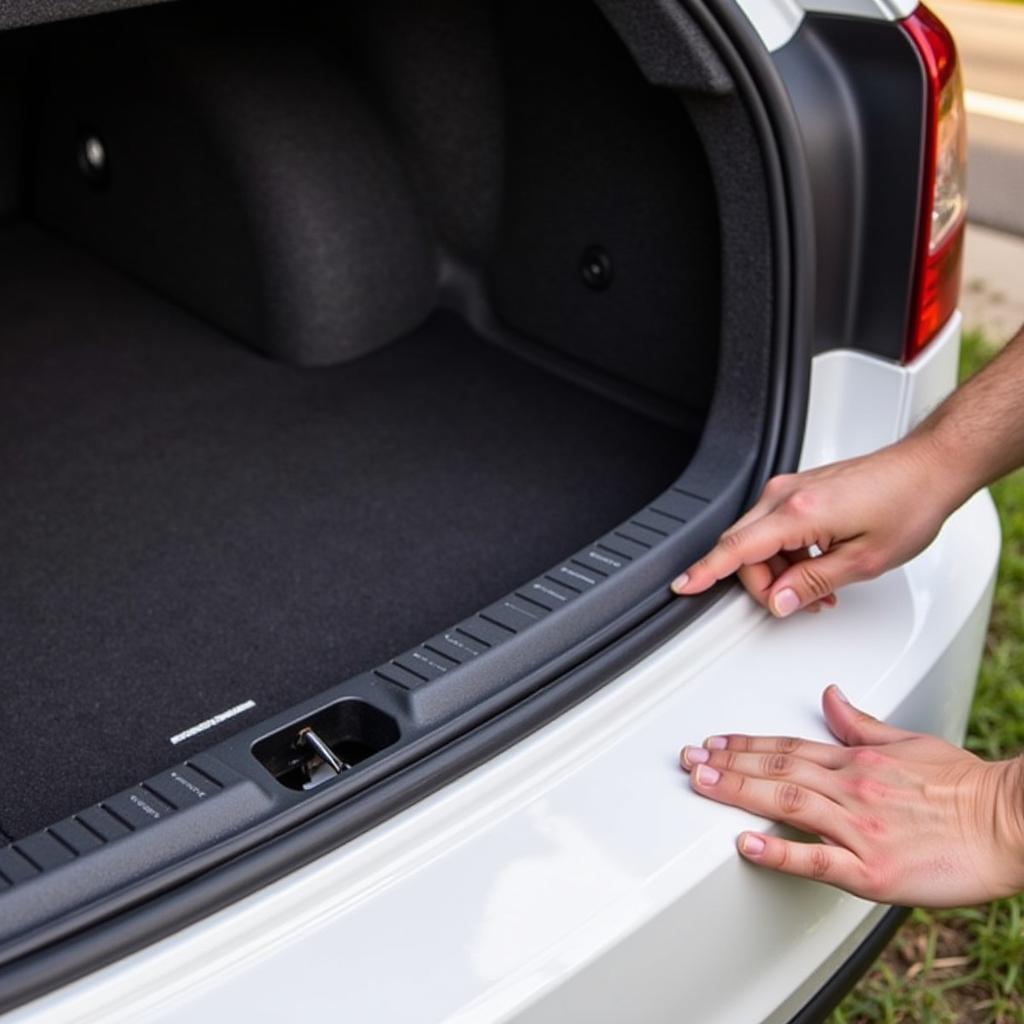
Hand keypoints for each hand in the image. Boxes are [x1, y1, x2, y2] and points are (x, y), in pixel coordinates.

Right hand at [671, 436, 957, 616]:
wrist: (928, 468)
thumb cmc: (908, 504)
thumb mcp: (865, 560)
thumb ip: (814, 583)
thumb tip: (780, 601)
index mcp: (799, 513)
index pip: (737, 549)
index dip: (705, 571)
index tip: (683, 585)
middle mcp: (786, 495)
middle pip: (743, 549)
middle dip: (763, 584)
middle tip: (799, 604)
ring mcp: (791, 488)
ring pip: (758, 540)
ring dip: (778, 571)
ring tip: (820, 589)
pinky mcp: (799, 489)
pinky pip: (774, 528)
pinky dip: (786, 553)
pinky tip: (816, 566)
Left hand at [679, 686, 1023, 906]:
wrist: (1012, 823)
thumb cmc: (966, 786)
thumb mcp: (909, 741)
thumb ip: (861, 722)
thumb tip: (830, 695)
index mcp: (859, 760)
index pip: (787, 746)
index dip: (745, 744)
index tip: (712, 742)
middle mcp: (853, 788)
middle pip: (778, 768)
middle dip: (727, 763)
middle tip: (689, 759)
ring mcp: (862, 828)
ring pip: (789, 801)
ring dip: (739, 791)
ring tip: (702, 783)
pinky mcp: (876, 871)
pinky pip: (819, 859)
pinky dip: (779, 852)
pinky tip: (747, 845)